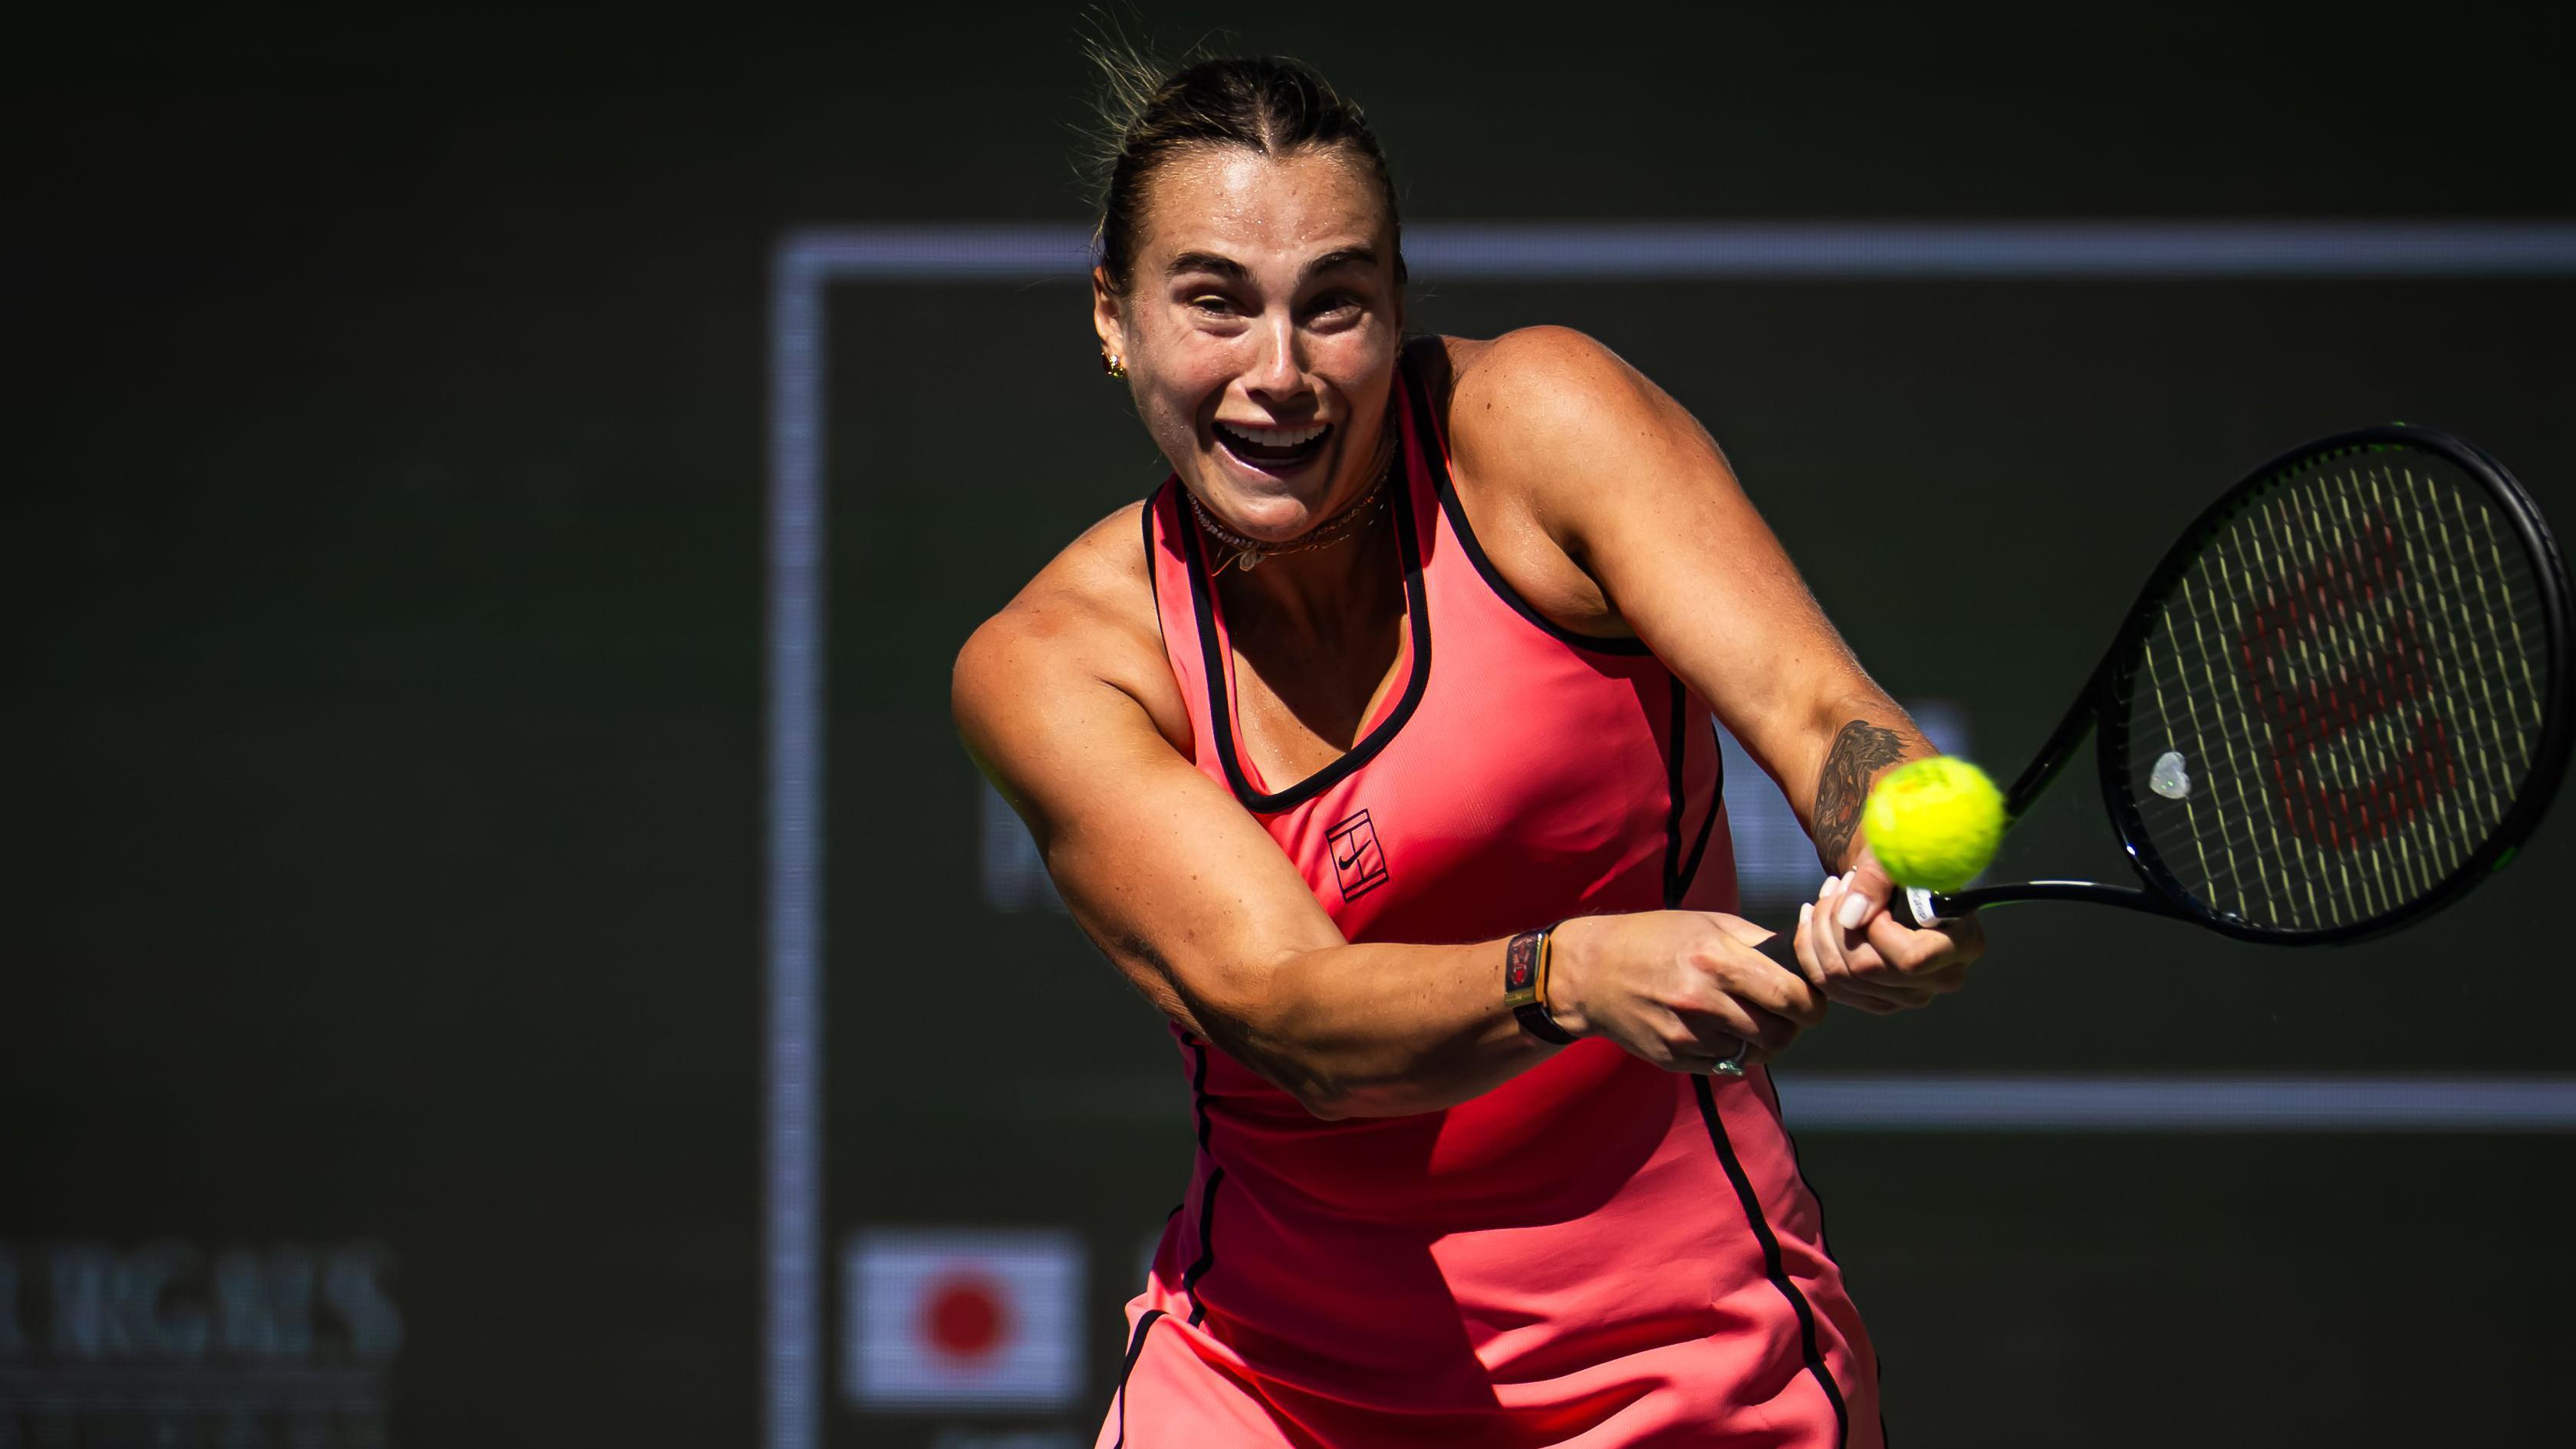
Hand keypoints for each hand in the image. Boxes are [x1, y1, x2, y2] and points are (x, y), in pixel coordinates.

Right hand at [1547, 911, 1827, 1071]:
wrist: (1590, 972)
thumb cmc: (1654, 939)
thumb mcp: (1706, 923)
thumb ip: (1756, 943)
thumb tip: (1802, 958)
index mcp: (1717, 959)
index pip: (1791, 996)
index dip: (1812, 1003)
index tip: (1810, 1000)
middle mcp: (1703, 1000)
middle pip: (1779, 1034)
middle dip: (1791, 1027)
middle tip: (1784, 1015)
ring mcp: (1687, 1034)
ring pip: (1754, 1054)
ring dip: (1762, 1042)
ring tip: (1750, 1021)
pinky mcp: (1673, 1058)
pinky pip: (1724, 1065)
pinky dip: (1731, 1052)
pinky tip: (1717, 1030)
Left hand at [1793, 846, 1983, 1013]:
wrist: (1899, 876)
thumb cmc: (1906, 859)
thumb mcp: (1895, 856)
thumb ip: (1877, 880)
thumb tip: (1850, 917)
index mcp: (1964, 943)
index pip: (1911, 958)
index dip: (1877, 929)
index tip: (1871, 896)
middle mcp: (1943, 978)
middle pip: (1869, 971)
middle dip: (1837, 922)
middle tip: (1838, 884)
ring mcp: (1910, 996)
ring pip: (1842, 979)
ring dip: (1820, 931)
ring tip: (1827, 894)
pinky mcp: (1880, 1000)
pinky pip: (1829, 985)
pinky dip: (1810, 949)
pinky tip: (1812, 916)